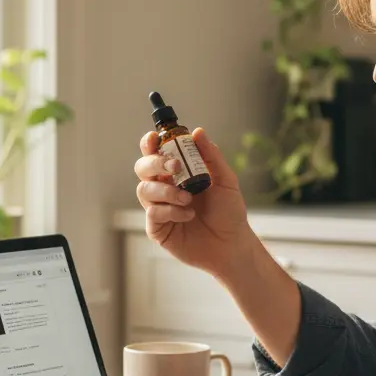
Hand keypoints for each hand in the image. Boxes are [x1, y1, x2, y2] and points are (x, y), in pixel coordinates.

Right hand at [134, 128, 252, 278]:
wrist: (232, 244)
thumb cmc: (229, 212)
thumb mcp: (226, 180)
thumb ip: (211, 156)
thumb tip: (198, 132)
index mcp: (177, 173)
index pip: (155, 153)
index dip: (149, 143)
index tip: (154, 138)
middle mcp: (164, 187)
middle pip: (142, 168)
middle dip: (155, 163)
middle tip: (175, 167)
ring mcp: (159, 208)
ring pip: (144, 190)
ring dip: (166, 190)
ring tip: (188, 198)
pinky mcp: (157, 228)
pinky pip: (153, 213)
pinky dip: (171, 211)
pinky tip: (189, 215)